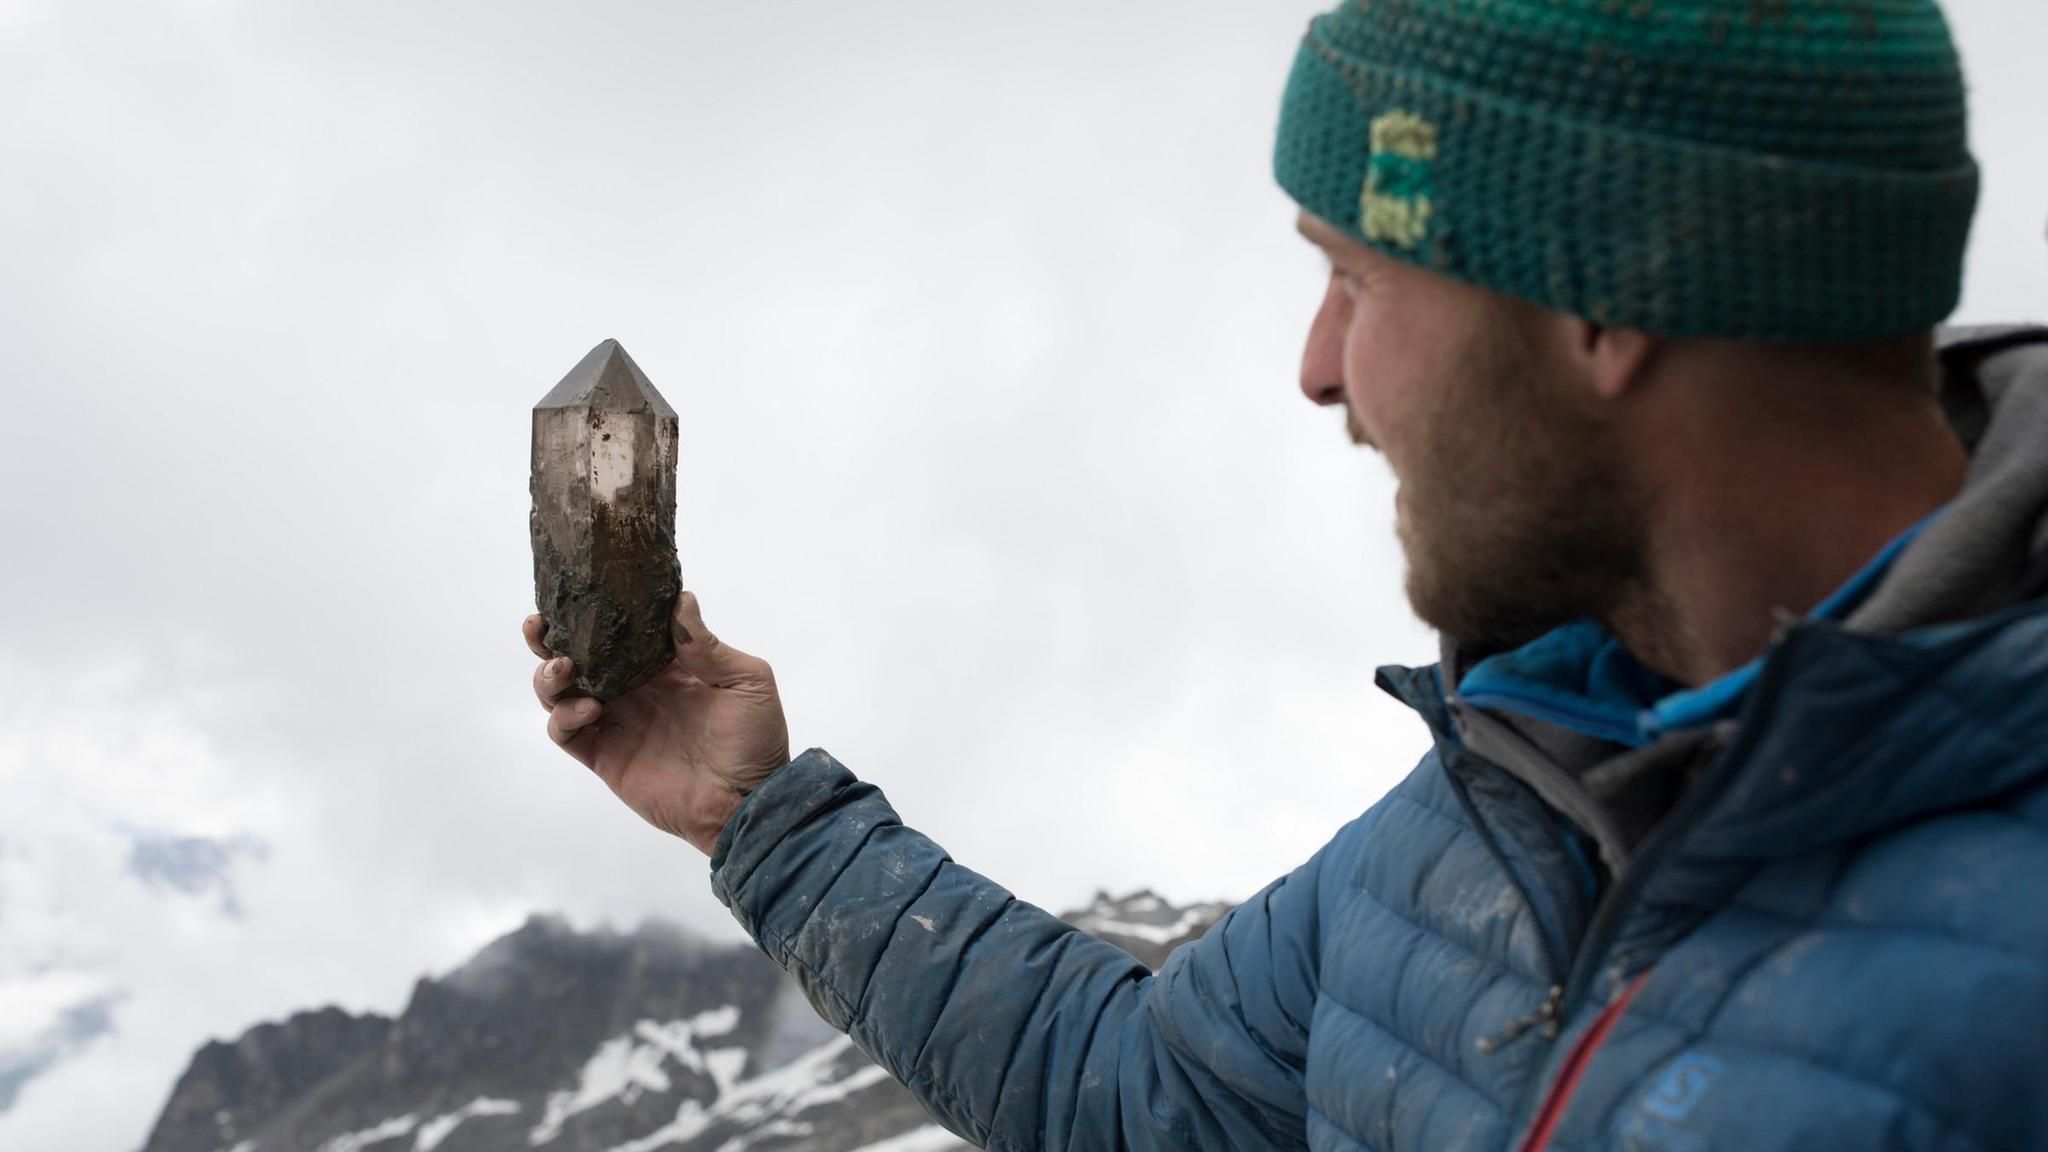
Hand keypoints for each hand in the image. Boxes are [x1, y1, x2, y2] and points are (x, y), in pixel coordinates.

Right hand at [524, 591, 790, 854]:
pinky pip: (565, 732)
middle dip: (551, 638)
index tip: (579, 591)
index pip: (620, 631)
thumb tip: (681, 599)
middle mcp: (633, 689)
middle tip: (539, 625)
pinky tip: (588, 709)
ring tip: (563, 666)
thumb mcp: (747, 682)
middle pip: (578, 656)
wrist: (745, 802)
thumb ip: (708, 646)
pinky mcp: (604, 755)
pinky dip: (563, 716)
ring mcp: (616, 722)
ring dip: (550, 675)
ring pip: (561, 692)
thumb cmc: (755, 740)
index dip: (596, 612)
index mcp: (665, 666)